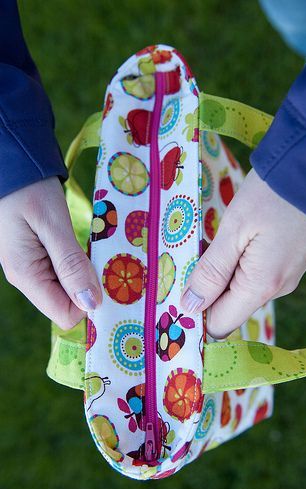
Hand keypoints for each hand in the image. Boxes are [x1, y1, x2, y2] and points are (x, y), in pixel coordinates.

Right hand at [0, 177, 101, 329]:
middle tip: (103, 260)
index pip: (65, 315)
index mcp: (26, 275)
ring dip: (85, 274)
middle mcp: (25, 278)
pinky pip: (61, 273)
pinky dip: (77, 263)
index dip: (89, 303)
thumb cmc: (29, 191)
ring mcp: (29, 268)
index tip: (106, 279)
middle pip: (66, 303)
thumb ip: (71, 265)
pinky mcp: (35, 257)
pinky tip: (83, 246)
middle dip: (89, 287)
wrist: (10, 166)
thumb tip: (91, 304)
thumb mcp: (53, 226)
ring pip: (66, 288)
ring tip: (93, 250)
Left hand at [180, 168, 305, 337]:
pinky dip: (234, 263)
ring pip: (238, 291)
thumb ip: (211, 272)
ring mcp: (283, 277)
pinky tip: (228, 240)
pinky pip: (252, 276)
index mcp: (260, 287)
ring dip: (217, 273)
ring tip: (207, 243)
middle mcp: (275, 290)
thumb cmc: (273, 196)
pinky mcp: (286, 263)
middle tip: (189, 256)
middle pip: (227, 308)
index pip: (218, 325)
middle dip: (204, 289)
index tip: (176, 288)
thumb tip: (189, 306)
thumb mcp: (234, 229)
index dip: (194, 313)